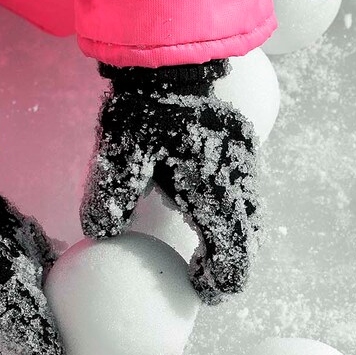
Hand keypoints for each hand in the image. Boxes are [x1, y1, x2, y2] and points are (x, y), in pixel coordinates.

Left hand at [80, 61, 258, 303]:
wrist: (170, 65)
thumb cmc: (142, 110)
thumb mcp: (118, 150)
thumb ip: (110, 193)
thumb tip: (102, 232)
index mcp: (212, 186)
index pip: (232, 249)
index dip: (221, 279)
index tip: (199, 289)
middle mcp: (239, 180)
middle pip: (250, 241)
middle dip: (231, 269)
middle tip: (202, 282)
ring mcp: (247, 166)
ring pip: (253, 220)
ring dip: (233, 244)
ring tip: (204, 257)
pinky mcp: (245, 155)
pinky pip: (247, 198)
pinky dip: (233, 220)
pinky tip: (206, 218)